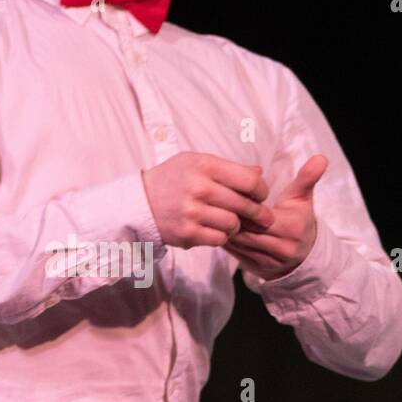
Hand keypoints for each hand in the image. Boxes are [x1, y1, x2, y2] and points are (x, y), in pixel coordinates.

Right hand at [141, 152, 273, 249]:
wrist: (140, 202)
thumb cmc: (173, 179)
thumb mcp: (196, 163)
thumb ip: (229, 167)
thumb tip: (259, 172)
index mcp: (205, 166)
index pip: (250, 180)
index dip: (261, 190)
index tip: (260, 195)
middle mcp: (199, 188)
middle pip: (244, 205)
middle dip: (256, 212)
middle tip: (259, 216)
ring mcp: (192, 212)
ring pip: (233, 224)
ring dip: (236, 225)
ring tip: (230, 221)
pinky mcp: (187, 233)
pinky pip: (220, 239)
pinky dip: (221, 236)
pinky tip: (215, 229)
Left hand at [224, 154, 327, 279]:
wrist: (304, 253)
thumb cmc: (299, 219)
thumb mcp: (303, 198)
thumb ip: (307, 178)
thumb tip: (320, 158)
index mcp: (291, 227)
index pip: (257, 214)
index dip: (241, 204)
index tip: (228, 192)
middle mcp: (281, 247)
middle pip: (245, 229)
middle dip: (229, 216)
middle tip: (213, 203)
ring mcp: (270, 261)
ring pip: (238, 243)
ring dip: (223, 229)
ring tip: (212, 214)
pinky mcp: (258, 269)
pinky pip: (236, 254)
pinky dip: (225, 241)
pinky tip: (217, 229)